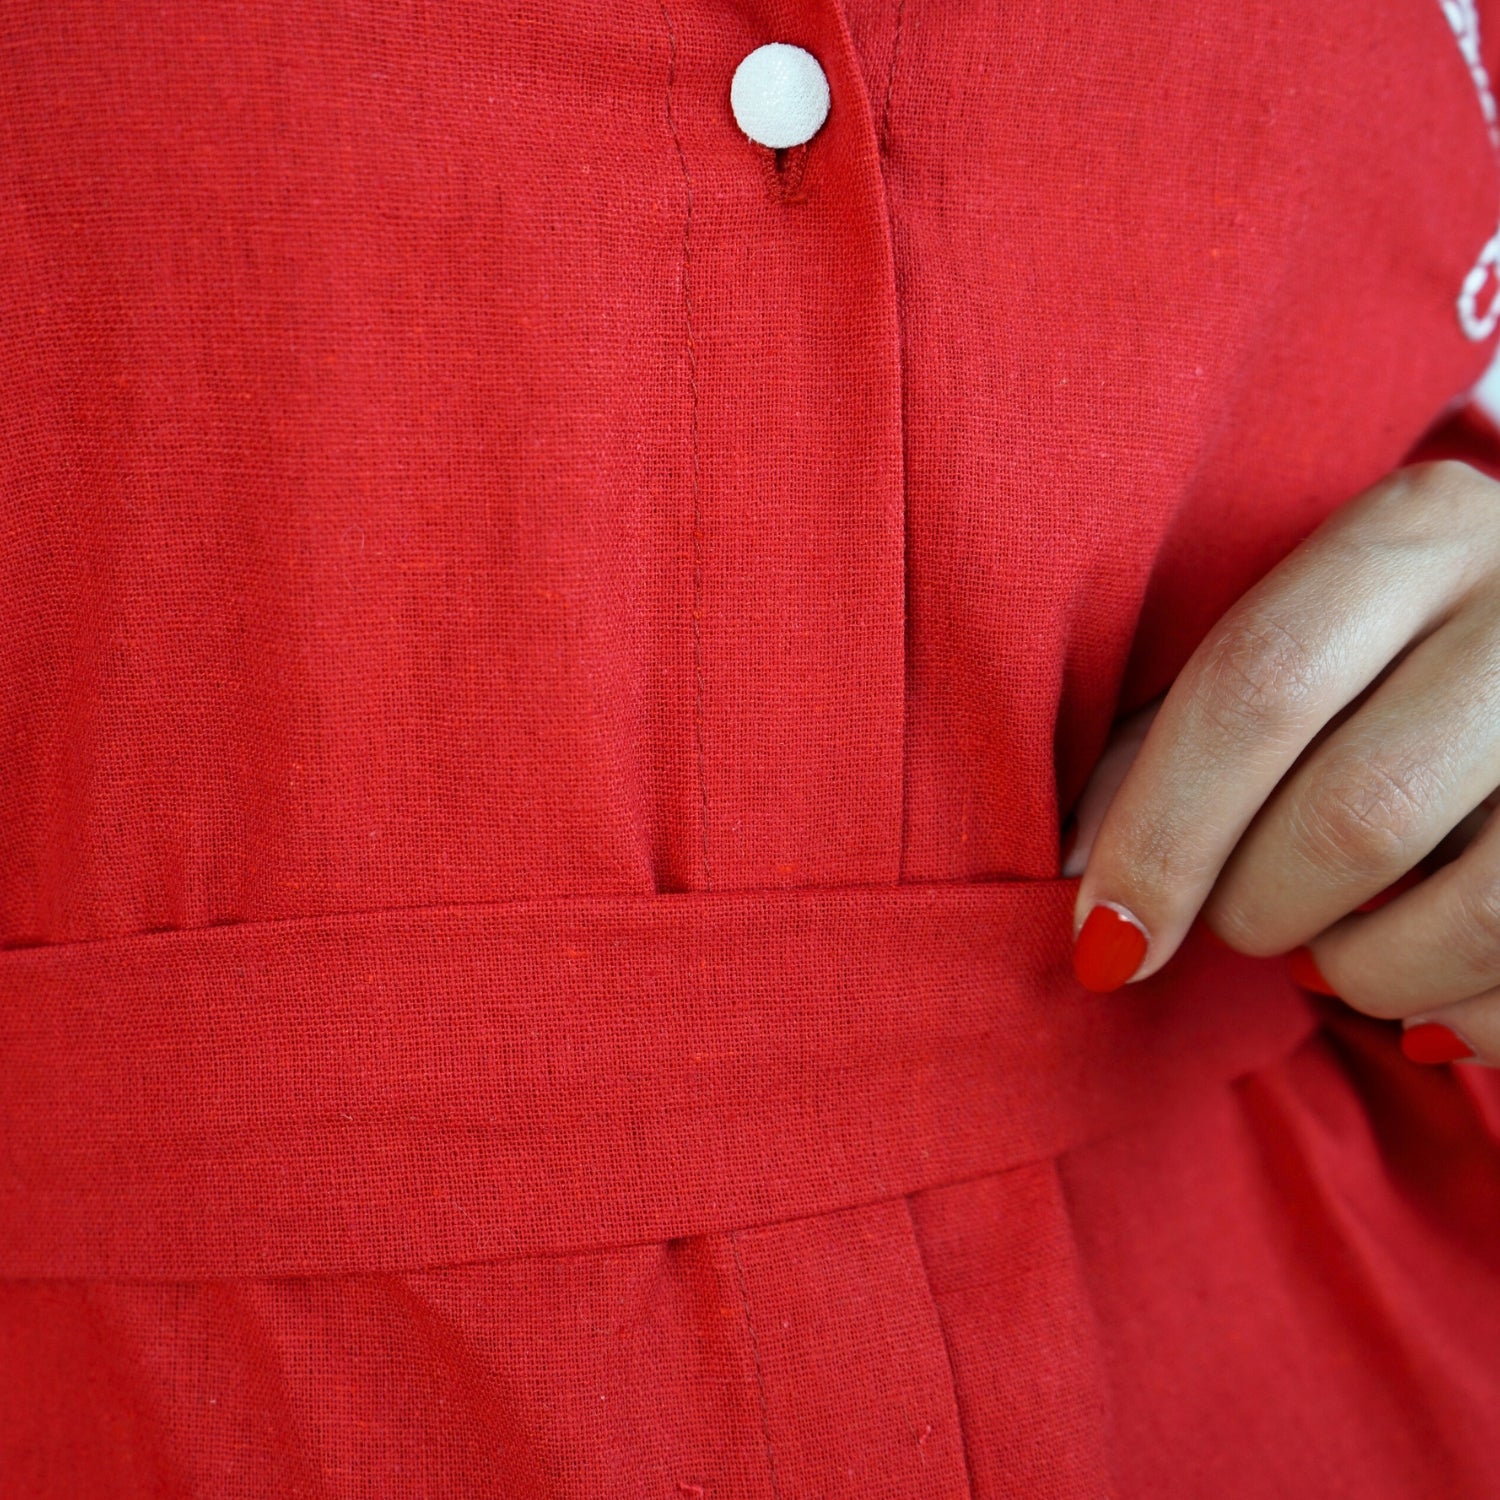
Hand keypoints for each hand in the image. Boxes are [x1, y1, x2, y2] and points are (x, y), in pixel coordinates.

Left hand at [1064, 459, 1499, 1067]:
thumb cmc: (1400, 655)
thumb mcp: (1297, 641)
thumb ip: (1178, 735)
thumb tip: (1076, 865)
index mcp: (1415, 530)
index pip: (1255, 685)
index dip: (1162, 835)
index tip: (1106, 943)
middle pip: (1353, 812)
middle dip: (1258, 908)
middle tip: (1241, 921)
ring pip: (1468, 912)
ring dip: (1363, 972)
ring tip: (1332, 950)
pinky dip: (1456, 1017)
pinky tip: (1426, 993)